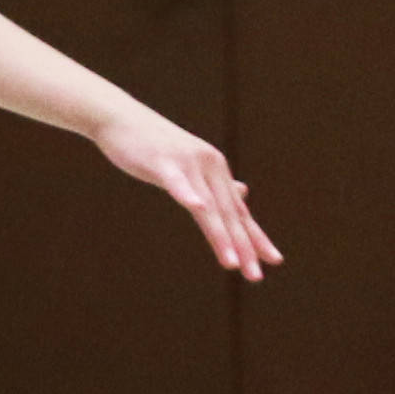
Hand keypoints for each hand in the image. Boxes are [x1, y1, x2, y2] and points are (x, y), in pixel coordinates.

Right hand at [92, 105, 280, 282]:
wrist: (120, 117)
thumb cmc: (153, 145)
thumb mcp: (190, 166)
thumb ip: (215, 182)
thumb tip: (243, 192)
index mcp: (217, 170)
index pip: (239, 211)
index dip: (256, 237)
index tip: (274, 261)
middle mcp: (210, 166)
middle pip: (229, 214)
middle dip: (244, 247)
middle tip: (256, 276)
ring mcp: (188, 163)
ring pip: (208, 207)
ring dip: (221, 236)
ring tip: (232, 264)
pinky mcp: (164, 162)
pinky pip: (178, 183)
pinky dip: (189, 196)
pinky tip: (198, 208)